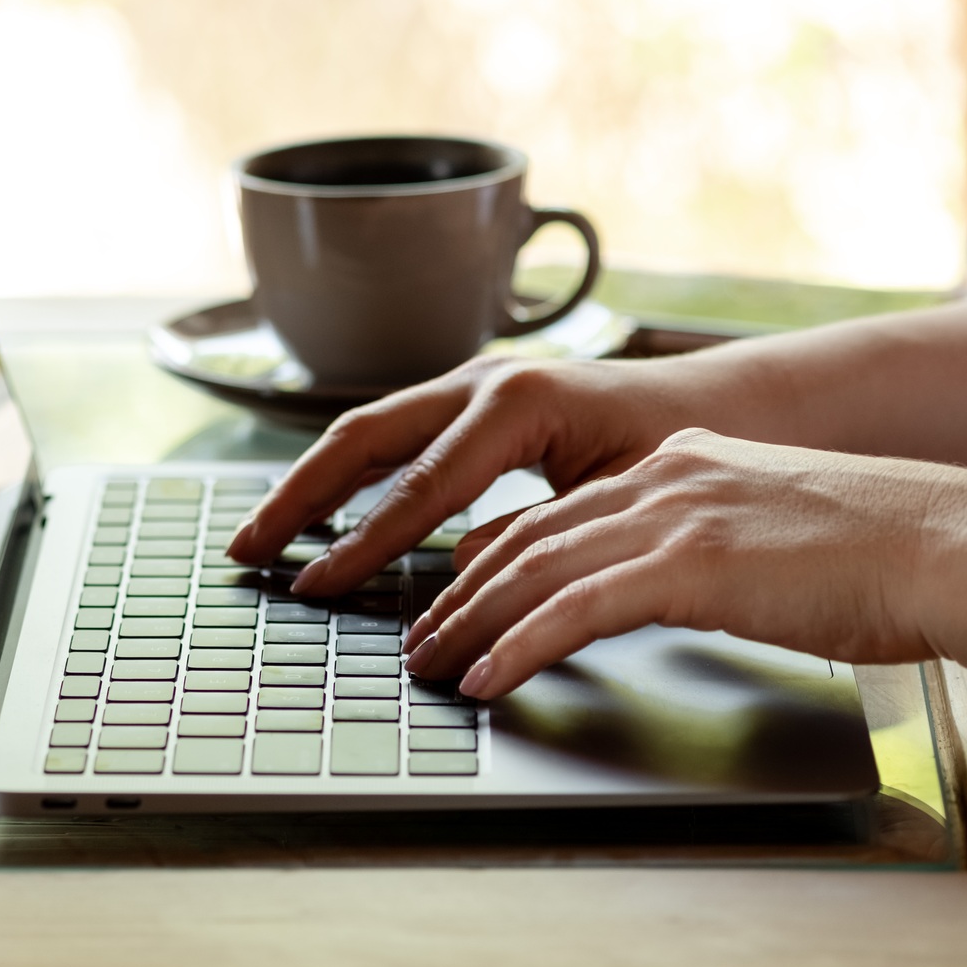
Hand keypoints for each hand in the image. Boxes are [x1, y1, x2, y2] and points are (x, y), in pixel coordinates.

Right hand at [228, 355, 728, 591]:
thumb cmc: (681, 453)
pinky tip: (320, 513)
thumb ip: (538, 530)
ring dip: (311, 483)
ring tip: (261, 536)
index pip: (419, 486)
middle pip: (363, 436)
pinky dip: (348, 475)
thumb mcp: (620, 501)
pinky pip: (393, 436)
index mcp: (520, 403)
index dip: (361, 543)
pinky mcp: (471, 400)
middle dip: (299, 497)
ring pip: (368, 431)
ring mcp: (472, 385)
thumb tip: (457, 571)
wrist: (718, 404)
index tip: (316, 585)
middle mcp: (484, 382)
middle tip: (247, 553)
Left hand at [399, 429, 966, 699]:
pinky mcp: (689, 565)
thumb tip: (666, 584)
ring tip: (429, 667)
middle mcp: (666, 477)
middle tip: (421, 638)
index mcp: (686, 462)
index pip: (562, 510)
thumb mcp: (774, 530)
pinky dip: (518, 647)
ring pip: (534, 569)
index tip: (458, 591)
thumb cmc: (886, 554)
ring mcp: (674, 516)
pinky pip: (574, 610)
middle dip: (462, 592)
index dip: (495, 555)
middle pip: (529, 536)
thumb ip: (708, 544)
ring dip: (470, 623)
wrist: (950, 543)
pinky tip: (486, 678)